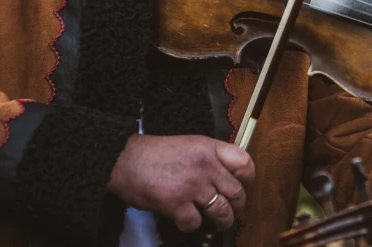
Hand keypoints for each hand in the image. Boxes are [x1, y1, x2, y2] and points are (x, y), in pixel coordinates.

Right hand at [107, 134, 254, 231]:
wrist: (123, 160)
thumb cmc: (153, 154)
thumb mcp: (189, 145)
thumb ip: (210, 157)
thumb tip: (227, 178)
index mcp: (209, 147)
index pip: (244, 162)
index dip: (248, 179)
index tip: (244, 187)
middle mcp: (205, 165)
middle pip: (236, 192)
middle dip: (238, 207)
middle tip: (233, 212)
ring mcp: (192, 184)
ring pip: (222, 211)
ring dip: (222, 222)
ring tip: (217, 223)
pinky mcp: (176, 203)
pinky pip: (195, 223)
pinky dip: (191, 226)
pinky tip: (185, 221)